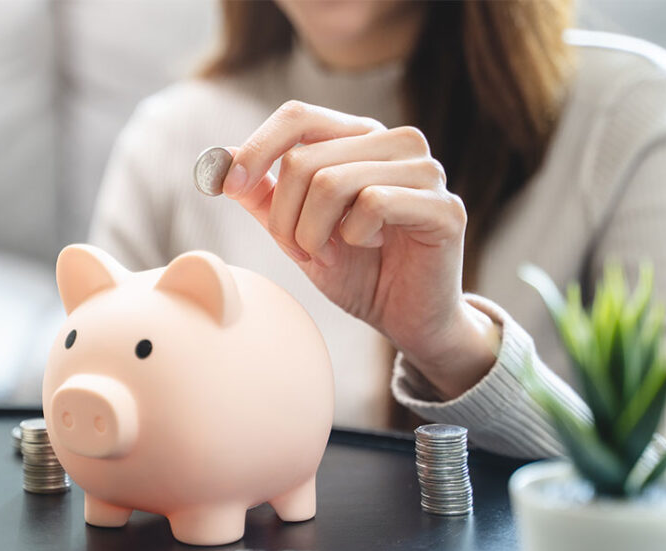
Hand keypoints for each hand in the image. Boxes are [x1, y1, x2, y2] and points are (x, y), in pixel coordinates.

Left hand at [224, 100, 499, 397]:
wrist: (408, 320)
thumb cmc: (359, 272)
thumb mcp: (298, 232)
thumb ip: (265, 195)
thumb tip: (221, 159)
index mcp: (360, 138)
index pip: (297, 116)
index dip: (256, 150)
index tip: (230, 187)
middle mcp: (396, 142)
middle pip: (303, 161)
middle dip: (284, 219)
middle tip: (301, 252)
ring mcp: (425, 170)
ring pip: (331, 183)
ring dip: (314, 234)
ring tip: (332, 253)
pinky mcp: (444, 206)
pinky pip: (372, 204)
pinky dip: (355, 238)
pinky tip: (372, 248)